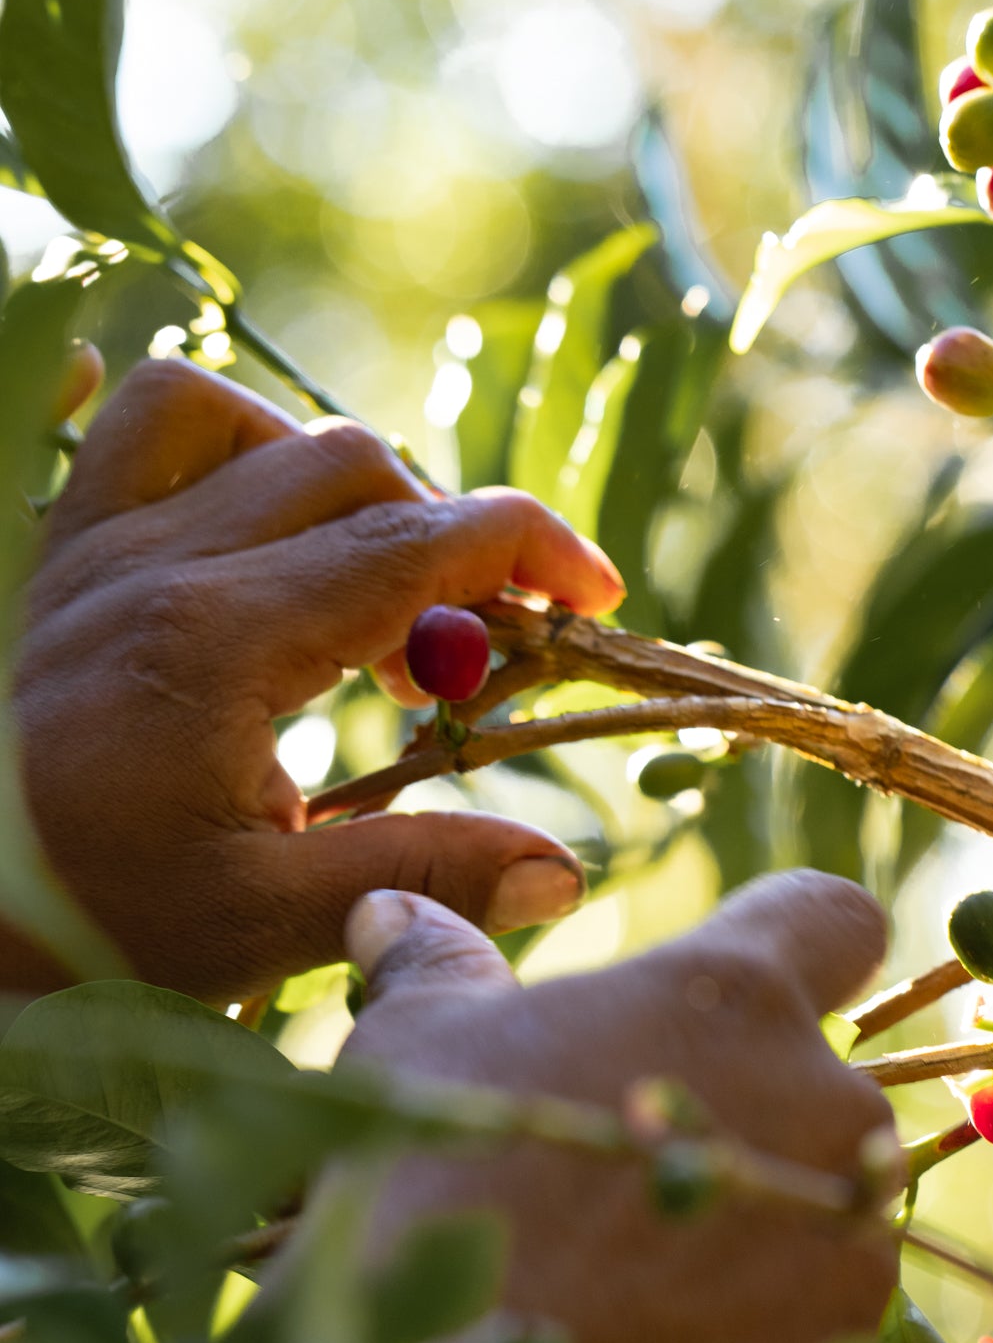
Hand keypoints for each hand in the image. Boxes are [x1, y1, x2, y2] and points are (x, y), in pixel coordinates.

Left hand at [12, 357, 624, 1003]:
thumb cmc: (83, 930)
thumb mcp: (257, 929)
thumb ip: (412, 877)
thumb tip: (560, 865)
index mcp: (218, 644)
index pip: (414, 543)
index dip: (528, 551)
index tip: (589, 598)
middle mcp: (149, 564)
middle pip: (342, 465)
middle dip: (441, 530)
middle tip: (468, 648)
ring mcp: (78, 548)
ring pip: (214, 412)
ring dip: (311, 465)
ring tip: (351, 565)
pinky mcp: (39, 562)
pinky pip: (94, 426)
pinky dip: (172, 429)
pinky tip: (219, 479)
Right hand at [337, 870, 898, 1342]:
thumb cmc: (425, 1190)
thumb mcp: (413, 1046)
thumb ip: (440, 963)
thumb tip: (396, 909)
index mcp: (731, 992)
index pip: (834, 919)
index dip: (797, 947)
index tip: (743, 995)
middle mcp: (824, 1092)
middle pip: (821, 1079)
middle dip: (754, 1114)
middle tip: (637, 1173)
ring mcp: (851, 1220)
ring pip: (831, 1196)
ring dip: (768, 1220)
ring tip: (647, 1276)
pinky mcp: (852, 1332)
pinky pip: (829, 1302)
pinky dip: (773, 1319)